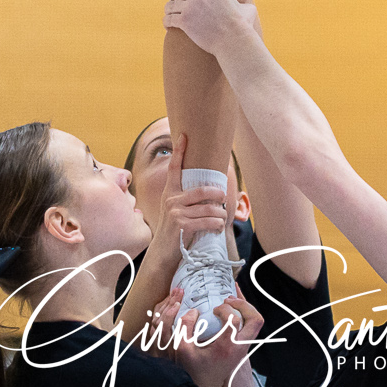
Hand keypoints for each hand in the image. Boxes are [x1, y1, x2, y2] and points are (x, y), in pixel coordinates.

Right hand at [157, 129, 231, 253]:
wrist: (163, 251)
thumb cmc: (174, 228)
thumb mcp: (174, 209)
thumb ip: (185, 198)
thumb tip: (208, 189)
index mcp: (170, 192)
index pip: (174, 168)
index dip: (179, 151)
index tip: (184, 136)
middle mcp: (171, 200)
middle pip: (201, 190)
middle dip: (217, 194)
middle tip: (223, 197)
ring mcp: (176, 213)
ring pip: (208, 208)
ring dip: (220, 213)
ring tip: (222, 216)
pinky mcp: (183, 226)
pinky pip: (207, 221)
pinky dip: (217, 224)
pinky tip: (218, 226)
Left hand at [163, 0, 257, 56]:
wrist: (234, 40)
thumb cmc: (242, 27)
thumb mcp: (246, 8)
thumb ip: (241, 4)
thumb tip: (246, 8)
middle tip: (173, 2)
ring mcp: (191, 6)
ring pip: (171, 5)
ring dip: (169, 10)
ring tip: (170, 14)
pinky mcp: (185, 21)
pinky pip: (169, 18)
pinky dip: (167, 21)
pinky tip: (168, 25)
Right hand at [163, 288, 265, 386]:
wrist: (205, 385)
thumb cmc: (194, 368)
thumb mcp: (182, 349)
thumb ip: (185, 327)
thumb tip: (194, 311)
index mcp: (226, 347)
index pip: (234, 320)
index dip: (225, 309)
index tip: (214, 309)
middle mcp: (239, 347)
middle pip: (255, 319)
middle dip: (244, 304)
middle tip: (229, 299)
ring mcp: (243, 347)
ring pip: (256, 322)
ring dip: (246, 308)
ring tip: (231, 301)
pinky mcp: (242, 346)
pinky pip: (251, 326)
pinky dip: (245, 313)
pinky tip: (234, 306)